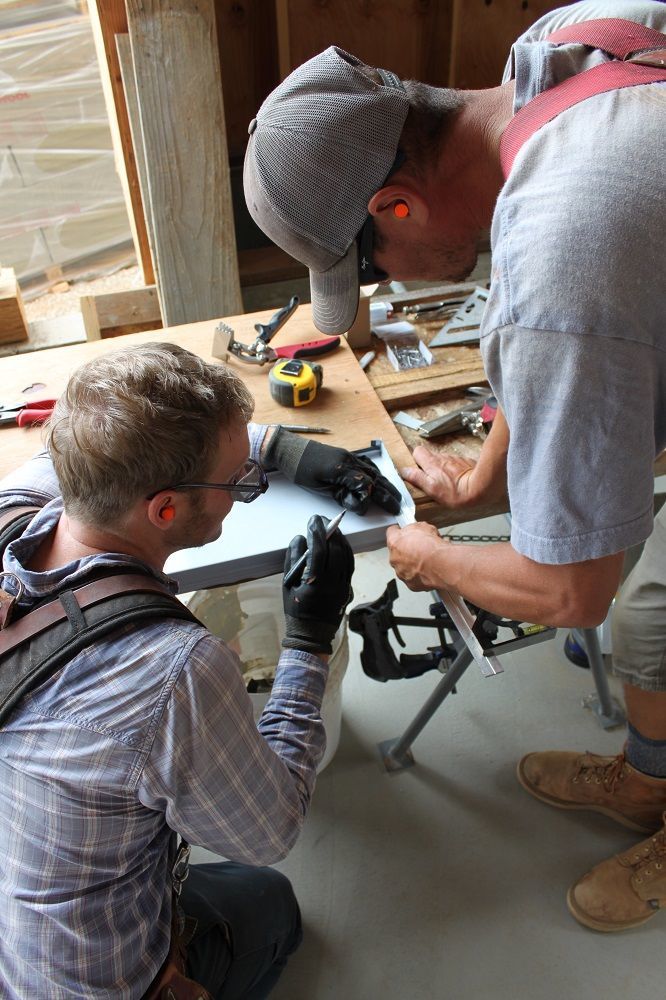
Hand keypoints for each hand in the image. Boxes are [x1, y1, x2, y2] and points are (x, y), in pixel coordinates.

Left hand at [266, 428, 401, 514]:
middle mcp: (349, 460)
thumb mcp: (318, 486)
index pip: (365, 485)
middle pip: (374, 478)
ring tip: (394, 494)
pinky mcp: (345, 455)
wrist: (288, 449)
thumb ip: (340, 492)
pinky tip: (379, 477)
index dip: (367, 500)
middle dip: (388, 493)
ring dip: (385, 483)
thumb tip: (358, 498)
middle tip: (397, 505)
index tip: (363, 509)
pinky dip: (375, 472)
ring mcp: (348, 456)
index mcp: (342, 468)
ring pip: (373, 471)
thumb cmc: (299, 468)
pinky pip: (365, 463)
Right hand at [282, 514, 354, 653]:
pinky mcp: (348, 587)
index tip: (313, 521)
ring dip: (339, 539)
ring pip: (346, 556)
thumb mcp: (287, 584)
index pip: (319, 551)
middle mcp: (333, 584)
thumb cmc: (296, 609)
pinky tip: (339, 544)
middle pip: (336, 550)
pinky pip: (350, 565)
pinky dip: (345, 551)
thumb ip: (293, 558)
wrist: (312, 634)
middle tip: (322, 521)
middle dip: (329, 532)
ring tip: (331, 529)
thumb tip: (300, 538)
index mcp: (315, 583)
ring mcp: (343, 586)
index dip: (316, 533)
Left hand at [386, 522, 450, 590]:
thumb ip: (414, 529)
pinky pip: (413, 578)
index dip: (398, 531)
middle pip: (397, 552)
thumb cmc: (432, 547)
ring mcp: (402, 573)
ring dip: (412, 563)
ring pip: (404, 567)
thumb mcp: (423, 526)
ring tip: (426, 560)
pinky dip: (420, 575)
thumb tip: (416, 530)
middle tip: (420, 547)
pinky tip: (429, 569)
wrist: (441, 565)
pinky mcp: (411, 584)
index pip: (391, 533)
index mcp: (394, 543)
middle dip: (406, 550)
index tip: (401, 531)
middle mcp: (394, 559)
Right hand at [401, 447, 483, 507]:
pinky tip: (458, 480)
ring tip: (446, 482)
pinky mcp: (465, 462)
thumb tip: (405, 472)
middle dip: (429, 466)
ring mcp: (455, 459)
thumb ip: (417, 478)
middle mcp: (443, 458)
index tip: (417, 470)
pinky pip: (456, 464)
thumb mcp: (431, 489)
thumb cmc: (457, 492)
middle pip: (431, 456)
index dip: (416, 460)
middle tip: (432, 479)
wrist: (480, 488)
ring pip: (444, 461)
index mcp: (432, 463)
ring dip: (443, 468)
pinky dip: (455, 470)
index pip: (418, 451)